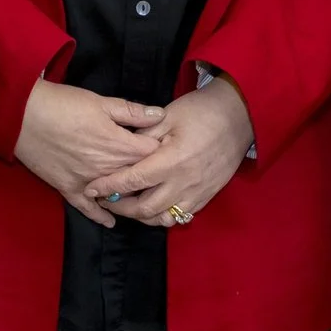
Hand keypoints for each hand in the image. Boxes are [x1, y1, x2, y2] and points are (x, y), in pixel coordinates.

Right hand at [14, 80, 168, 228]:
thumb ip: (132, 111)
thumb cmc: (63, 104)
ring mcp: (88, 182)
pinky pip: (88, 208)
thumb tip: (161, 115)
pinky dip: (100, 215)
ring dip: (129, 196)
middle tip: (159, 173)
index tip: (167, 147)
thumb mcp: (100, 102)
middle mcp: (107, 168)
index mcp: (118, 145)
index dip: (162, 150)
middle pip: (138, 178)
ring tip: (142, 196)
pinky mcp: (68, 189)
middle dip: (150, 175)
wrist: (24, 115)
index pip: (152, 154)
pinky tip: (111, 221)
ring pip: (117, 196)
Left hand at [86, 76, 253, 228]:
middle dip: (120, 207)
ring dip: (140, 216)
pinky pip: (179, 217)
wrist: (239, 117)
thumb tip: (120, 146)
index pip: (132, 181)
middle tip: (105, 199)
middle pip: (144, 208)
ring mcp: (196, 193)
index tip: (91, 189)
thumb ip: (143, 133)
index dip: (109, 187)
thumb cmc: (201, 111)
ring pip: (162, 219)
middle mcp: (183, 183)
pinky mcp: (206, 197)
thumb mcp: (168, 115)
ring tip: (127, 205)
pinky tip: (152, 206)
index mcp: (171, 160)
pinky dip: (161, 216)